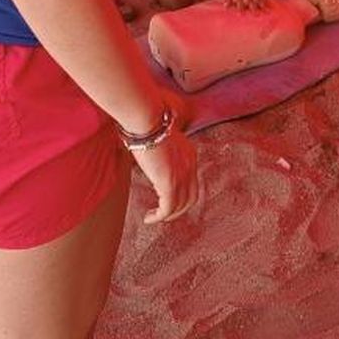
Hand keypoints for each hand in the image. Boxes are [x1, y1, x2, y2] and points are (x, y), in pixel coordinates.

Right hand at [132, 91, 199, 224]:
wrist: (148, 121)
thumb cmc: (147, 123)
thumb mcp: (158, 137)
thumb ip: (159, 148)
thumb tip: (147, 152)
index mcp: (189, 154)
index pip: (192, 181)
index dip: (181, 194)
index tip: (166, 198)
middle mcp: (190, 166)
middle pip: (191, 197)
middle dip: (177, 209)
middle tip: (162, 214)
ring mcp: (182, 175)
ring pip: (181, 206)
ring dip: (167, 215)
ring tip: (153, 217)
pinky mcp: (170, 183)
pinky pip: (168, 208)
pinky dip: (159, 217)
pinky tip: (148, 218)